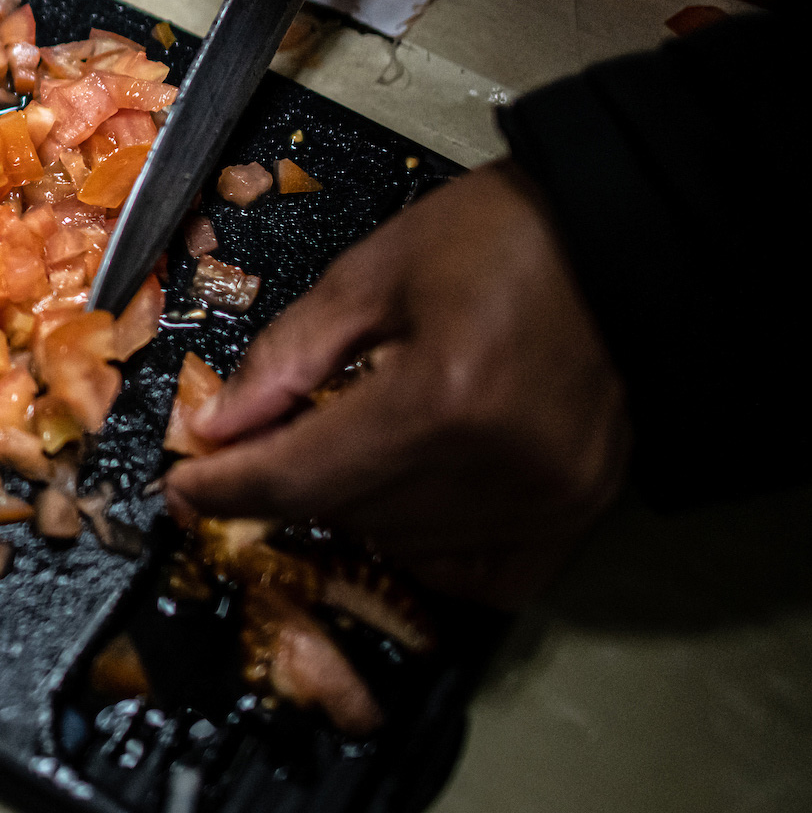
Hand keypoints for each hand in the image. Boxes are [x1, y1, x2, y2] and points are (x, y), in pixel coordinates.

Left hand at [164, 163, 628, 606]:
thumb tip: (218, 424)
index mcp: (440, 398)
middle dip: (283, 485)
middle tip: (258, 443)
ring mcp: (545, 501)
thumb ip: (288, 354)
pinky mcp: (578, 512)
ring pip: (400, 546)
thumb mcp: (374, 271)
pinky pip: (478, 574)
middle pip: (344, 514)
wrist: (628, 238)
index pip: (300, 478)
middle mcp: (496, 467)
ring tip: (345, 443)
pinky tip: (407, 495)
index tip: (183, 487)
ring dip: (349, 508)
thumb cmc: (506, 238)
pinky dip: (426, 546)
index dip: (226, 489)